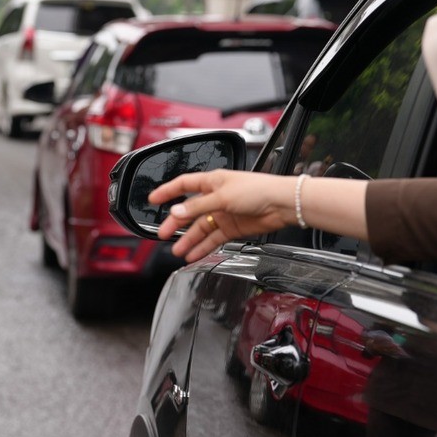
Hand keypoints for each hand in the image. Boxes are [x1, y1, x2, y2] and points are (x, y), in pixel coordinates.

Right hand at [150, 170, 295, 261]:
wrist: (283, 204)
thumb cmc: (258, 189)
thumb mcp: (222, 196)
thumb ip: (198, 207)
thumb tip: (176, 212)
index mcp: (212, 182)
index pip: (183, 185)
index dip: (167, 192)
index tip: (153, 200)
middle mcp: (216, 197)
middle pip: (189, 211)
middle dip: (175, 223)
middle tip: (162, 234)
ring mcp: (223, 213)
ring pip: (200, 228)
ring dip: (189, 239)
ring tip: (177, 250)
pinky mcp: (232, 228)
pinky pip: (213, 239)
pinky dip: (203, 247)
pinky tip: (194, 254)